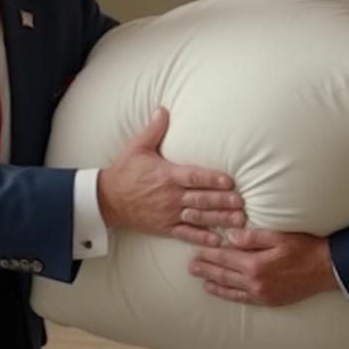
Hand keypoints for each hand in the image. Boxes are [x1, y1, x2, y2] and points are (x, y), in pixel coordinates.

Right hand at [97, 107, 244, 246]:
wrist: (107, 200)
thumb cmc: (125, 171)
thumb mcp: (137, 147)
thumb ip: (154, 129)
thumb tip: (163, 108)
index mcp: (167, 175)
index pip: (194, 177)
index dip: (212, 179)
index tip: (229, 181)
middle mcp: (170, 196)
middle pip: (201, 198)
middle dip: (222, 201)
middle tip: (241, 202)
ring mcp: (169, 213)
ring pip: (198, 217)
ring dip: (218, 219)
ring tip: (238, 220)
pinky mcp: (165, 227)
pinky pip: (186, 234)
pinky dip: (202, 238)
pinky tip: (217, 240)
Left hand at [188, 228, 335, 305]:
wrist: (326, 270)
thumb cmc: (304, 249)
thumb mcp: (279, 236)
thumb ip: (252, 237)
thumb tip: (229, 236)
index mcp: (255, 265)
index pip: (225, 258)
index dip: (209, 254)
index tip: (196, 251)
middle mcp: (255, 283)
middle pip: (224, 274)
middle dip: (206, 269)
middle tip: (190, 266)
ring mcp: (261, 294)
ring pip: (230, 288)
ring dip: (213, 283)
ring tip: (199, 279)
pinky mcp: (268, 300)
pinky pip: (242, 299)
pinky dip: (228, 295)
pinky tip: (219, 291)